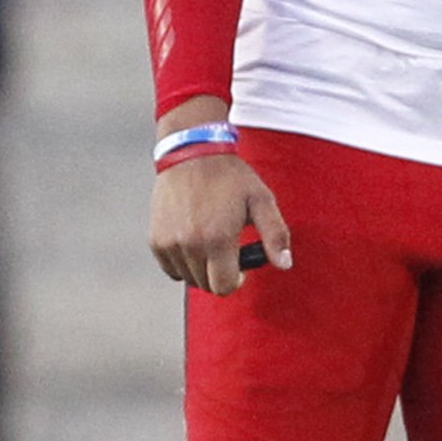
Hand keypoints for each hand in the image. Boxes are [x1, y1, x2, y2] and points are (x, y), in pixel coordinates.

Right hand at [150, 152, 292, 294]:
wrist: (192, 153)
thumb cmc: (230, 177)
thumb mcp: (261, 201)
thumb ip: (275, 235)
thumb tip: (285, 264)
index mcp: (217, 239)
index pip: (224, 287)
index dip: (236, 280)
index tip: (240, 265)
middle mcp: (190, 244)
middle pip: (206, 285)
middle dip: (220, 274)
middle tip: (226, 247)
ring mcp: (170, 243)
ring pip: (188, 278)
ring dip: (201, 268)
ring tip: (209, 238)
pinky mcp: (156, 239)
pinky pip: (170, 268)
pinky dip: (182, 262)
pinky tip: (193, 240)